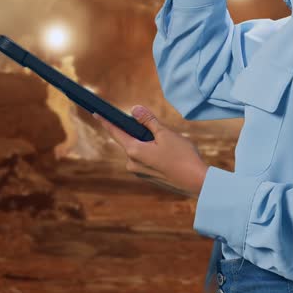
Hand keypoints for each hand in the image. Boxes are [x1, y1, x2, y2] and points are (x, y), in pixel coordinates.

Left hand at [95, 105, 209, 196]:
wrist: (197, 182)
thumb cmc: (182, 157)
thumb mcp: (165, 134)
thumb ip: (148, 121)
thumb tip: (134, 109)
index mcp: (134, 151)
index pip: (115, 132)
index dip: (106, 121)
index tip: (95, 113)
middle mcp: (132, 163)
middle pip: (129, 140)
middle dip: (139, 131)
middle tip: (158, 129)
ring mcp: (139, 172)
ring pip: (139, 150)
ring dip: (148, 143)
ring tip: (170, 145)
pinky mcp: (148, 177)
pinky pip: (145, 159)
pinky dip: (152, 152)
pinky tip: (169, 154)